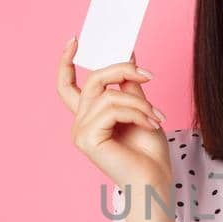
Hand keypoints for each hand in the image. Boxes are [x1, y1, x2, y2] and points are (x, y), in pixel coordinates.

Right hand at [57, 40, 170, 189]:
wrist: (154, 181)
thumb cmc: (148, 152)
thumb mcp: (140, 109)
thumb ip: (129, 85)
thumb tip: (127, 56)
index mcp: (89, 116)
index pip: (67, 85)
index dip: (66, 62)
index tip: (75, 40)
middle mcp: (80, 122)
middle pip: (93, 81)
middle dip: (121, 71)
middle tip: (148, 76)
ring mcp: (80, 131)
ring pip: (108, 95)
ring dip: (139, 103)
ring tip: (156, 117)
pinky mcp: (87, 139)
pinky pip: (111, 109)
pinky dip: (136, 113)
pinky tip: (150, 124)